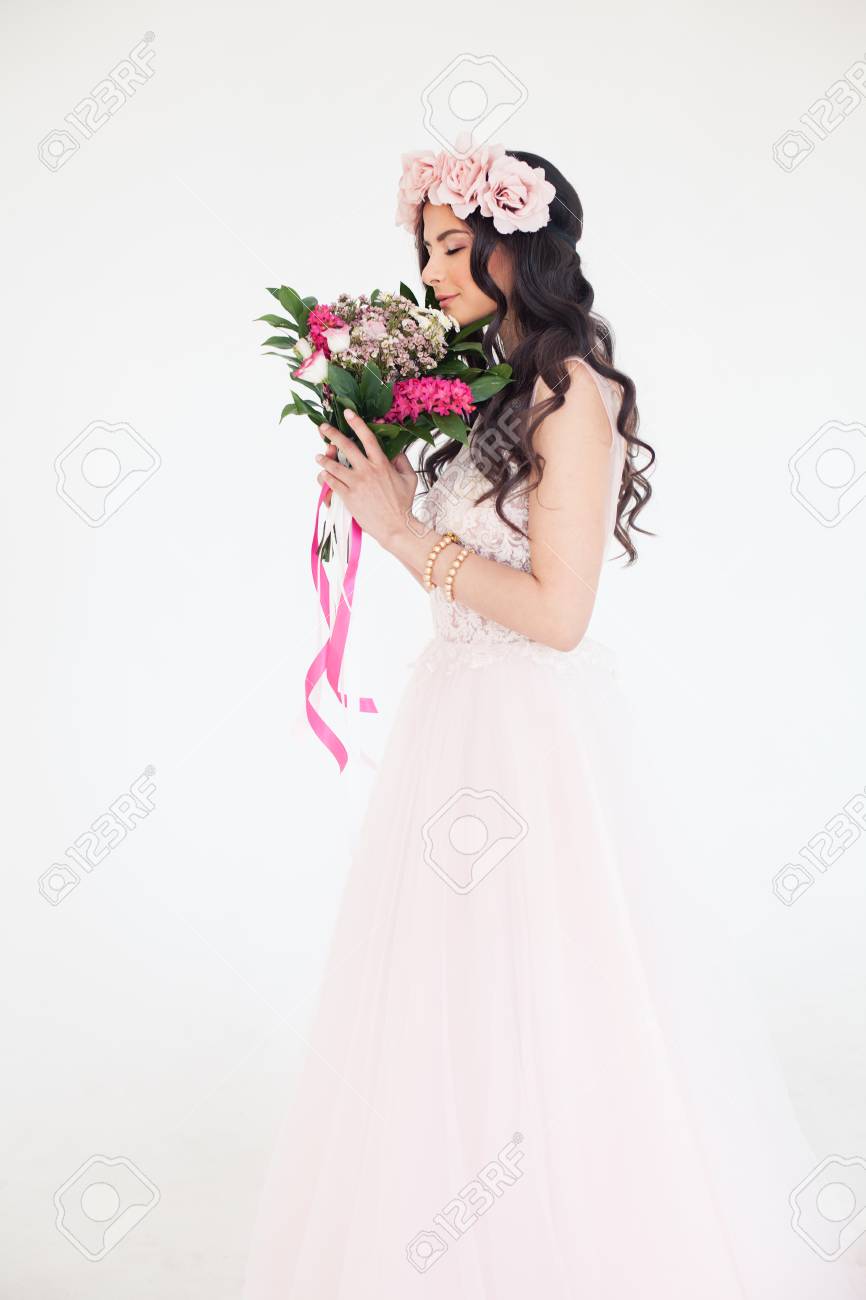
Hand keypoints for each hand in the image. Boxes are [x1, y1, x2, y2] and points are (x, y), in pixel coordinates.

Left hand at [315, 411, 416, 548]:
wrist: (396, 527)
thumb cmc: (404, 504)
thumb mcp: (409, 478)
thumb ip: (402, 461)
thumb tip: (395, 450)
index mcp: (382, 464)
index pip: (367, 438)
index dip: (356, 423)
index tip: (347, 413)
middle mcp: (367, 470)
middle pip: (346, 447)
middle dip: (332, 434)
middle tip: (322, 427)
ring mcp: (356, 484)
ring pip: (334, 465)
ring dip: (324, 459)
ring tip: (319, 456)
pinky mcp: (348, 497)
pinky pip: (332, 483)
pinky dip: (325, 477)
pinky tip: (323, 474)